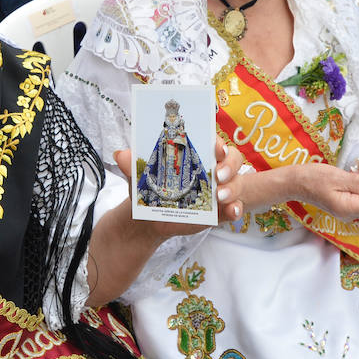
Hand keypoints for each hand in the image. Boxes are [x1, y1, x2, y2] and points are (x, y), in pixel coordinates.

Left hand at [113, 139, 244, 236]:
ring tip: (220, 196)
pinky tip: (231, 213)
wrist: (148, 217)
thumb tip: (121, 154)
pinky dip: (235, 209)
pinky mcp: (220, 211)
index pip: (213, 141)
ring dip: (233, 188)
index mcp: (196, 153)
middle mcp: (212, 168)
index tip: (215, 147)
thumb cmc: (148, 187)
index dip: (217, 141)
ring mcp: (219, 190)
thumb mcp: (139, 175)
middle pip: (232, 159)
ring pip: (237, 183)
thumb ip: (132, 164)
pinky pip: (234, 208)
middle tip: (217, 175)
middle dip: (229, 165)